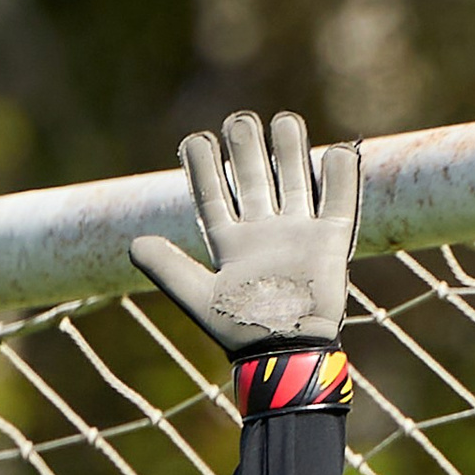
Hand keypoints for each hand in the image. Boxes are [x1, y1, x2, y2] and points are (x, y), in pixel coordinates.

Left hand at [129, 109, 360, 353]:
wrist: (286, 353)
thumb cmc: (241, 331)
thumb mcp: (198, 298)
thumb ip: (167, 269)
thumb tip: (134, 244)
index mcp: (231, 244)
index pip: (213, 194)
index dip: (203, 167)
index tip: (196, 140)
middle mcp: (263, 234)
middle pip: (254, 177)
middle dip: (248, 147)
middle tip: (241, 121)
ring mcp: (297, 236)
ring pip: (294, 180)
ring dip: (291, 150)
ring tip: (286, 121)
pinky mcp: (329, 243)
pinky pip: (338, 202)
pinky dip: (340, 176)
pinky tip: (337, 149)